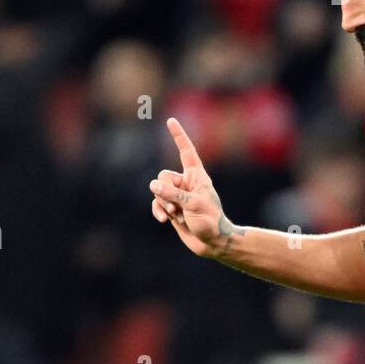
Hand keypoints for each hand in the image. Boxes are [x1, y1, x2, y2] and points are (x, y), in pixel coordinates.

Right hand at [149, 117, 238, 258]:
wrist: (212, 242)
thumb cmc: (210, 221)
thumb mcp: (193, 205)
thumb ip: (172, 194)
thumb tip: (152, 186)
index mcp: (197, 175)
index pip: (186, 151)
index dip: (179, 136)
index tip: (171, 121)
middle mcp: (186, 183)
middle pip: (163, 176)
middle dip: (164, 191)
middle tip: (176, 206)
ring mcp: (177, 196)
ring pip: (157, 191)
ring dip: (163, 203)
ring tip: (176, 215)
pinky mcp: (171, 208)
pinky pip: (156, 203)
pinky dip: (158, 210)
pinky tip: (164, 220)